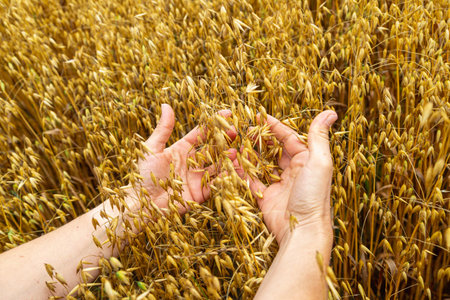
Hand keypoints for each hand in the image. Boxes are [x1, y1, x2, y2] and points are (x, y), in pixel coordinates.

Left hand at [135, 104, 235, 213]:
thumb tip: (166, 105)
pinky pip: (215, 185)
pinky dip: (225, 178)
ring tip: (236, 152)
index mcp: (180, 149)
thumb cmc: (142, 175)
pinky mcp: (199, 194)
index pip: (201, 133)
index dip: (213, 123)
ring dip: (227, 159)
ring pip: (217, 166)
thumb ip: (163, 129)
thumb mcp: (152, 149)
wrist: (140, 205)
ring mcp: (196, 178)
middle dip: (225, 140)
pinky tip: (233, 171)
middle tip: (235, 132)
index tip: (228, 114)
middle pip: (212, 149)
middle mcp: (191, 162)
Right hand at [235, 111, 336, 242]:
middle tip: (244, 128)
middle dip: (259, 139)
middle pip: (273, 150)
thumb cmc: (314, 195)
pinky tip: (232, 162)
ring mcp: (278, 184)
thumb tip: (330, 112)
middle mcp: (292, 171)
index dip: (274, 126)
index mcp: (306, 160)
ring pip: (260, 164)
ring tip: (235, 142)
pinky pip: (251, 181)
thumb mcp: (319, 162)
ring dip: (249, 153)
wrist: (303, 230)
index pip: (288, 137)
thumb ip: (318, 137)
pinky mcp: (266, 198)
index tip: (258, 116)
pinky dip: (242, 172)